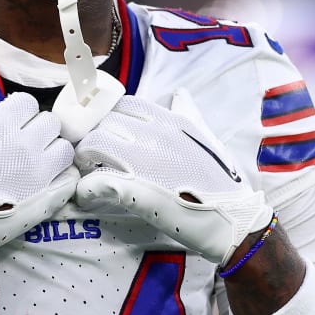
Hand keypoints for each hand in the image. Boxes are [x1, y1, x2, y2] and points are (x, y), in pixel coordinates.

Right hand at [0, 92, 77, 264]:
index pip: (28, 103)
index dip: (19, 113)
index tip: (12, 124)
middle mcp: (22, 147)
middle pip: (50, 123)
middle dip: (38, 130)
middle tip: (25, 144)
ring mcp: (37, 174)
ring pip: (64, 149)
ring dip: (52, 152)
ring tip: (37, 163)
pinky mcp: (45, 200)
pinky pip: (68, 179)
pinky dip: (61, 177)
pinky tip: (47, 181)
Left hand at [73, 90, 270, 262]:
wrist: (232, 220)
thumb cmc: (221, 182)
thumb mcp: (206, 139)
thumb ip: (188, 114)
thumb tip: (179, 93)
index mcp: (170, 121)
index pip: (122, 105)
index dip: (107, 118)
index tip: (105, 133)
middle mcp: (154, 135)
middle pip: (102, 124)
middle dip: (90, 139)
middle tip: (89, 157)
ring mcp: (143, 162)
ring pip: (92, 146)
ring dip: (82, 161)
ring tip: (85, 174)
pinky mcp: (134, 191)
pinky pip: (95, 182)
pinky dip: (85, 189)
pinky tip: (87, 196)